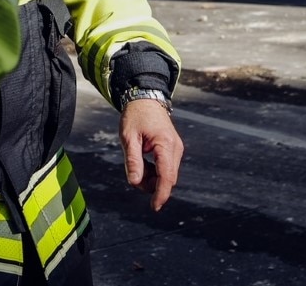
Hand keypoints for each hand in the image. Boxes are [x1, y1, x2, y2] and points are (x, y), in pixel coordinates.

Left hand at [120, 97, 182, 211]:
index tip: (154, 207)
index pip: (166, 176)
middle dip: (151, 184)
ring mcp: (176, 148)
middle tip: (134, 175)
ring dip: (152, 178)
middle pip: (168, 178)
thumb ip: (133, 161)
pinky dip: (155, 171)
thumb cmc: (135, 116)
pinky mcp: (173, 149)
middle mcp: (175, 148)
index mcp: (165, 144)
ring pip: (167, 175)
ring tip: (137, 164)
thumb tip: (135, 183)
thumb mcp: (128, 137)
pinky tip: (144, 162)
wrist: (145, 99)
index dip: (161, 194)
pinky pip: (166, 168)